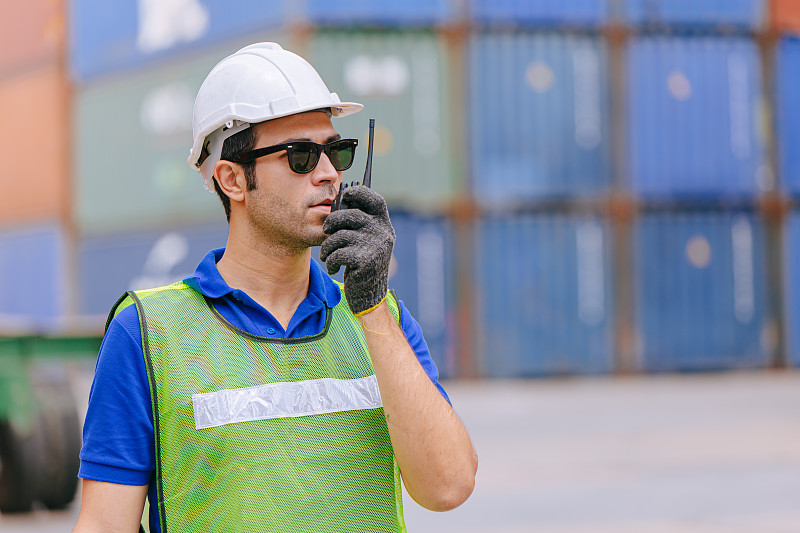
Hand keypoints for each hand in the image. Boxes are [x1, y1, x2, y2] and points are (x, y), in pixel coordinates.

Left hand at [320, 185, 394, 314]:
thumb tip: (338, 201)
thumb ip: (359, 222)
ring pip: (339, 236)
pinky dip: (330, 261)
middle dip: (332, 222)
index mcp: (384, 224)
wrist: (370, 294)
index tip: (345, 194)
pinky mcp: (366, 261)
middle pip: (350, 215)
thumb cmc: (362, 262)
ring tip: (327, 255)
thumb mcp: (367, 240)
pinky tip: (333, 267)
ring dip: (327, 247)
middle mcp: (383, 233)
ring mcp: (376, 246)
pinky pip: (337, 253)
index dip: (360, 192)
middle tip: (326, 231)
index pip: (375, 199)